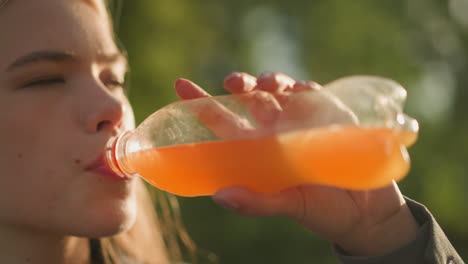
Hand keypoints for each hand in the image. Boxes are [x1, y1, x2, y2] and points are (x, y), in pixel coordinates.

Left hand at [174, 72, 419, 256]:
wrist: (365, 213)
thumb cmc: (321, 211)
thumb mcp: (287, 206)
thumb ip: (256, 202)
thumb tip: (219, 196)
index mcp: (259, 151)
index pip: (225, 123)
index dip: (202, 105)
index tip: (180, 86)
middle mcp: (276, 131)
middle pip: (250, 99)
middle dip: (239, 85)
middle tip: (232, 82)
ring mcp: (302, 121)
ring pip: (278, 89)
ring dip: (269, 81)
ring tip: (266, 83)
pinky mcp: (329, 115)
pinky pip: (312, 93)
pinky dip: (304, 87)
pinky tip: (300, 89)